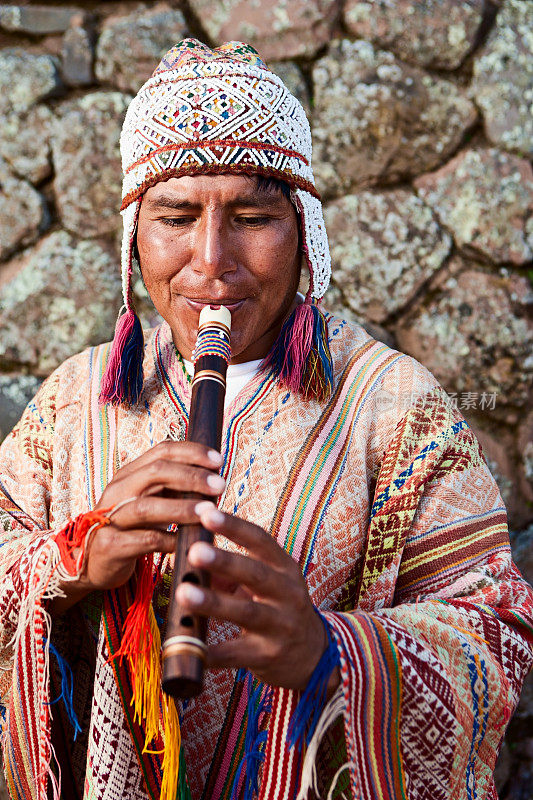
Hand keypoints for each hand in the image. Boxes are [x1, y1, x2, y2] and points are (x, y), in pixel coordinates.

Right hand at [54, 442, 224, 611]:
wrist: (89, 561)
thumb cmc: (130, 528)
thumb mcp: (151, 501)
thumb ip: (176, 489)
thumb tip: (214, 479)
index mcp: (130, 474)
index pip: (162, 451)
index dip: (192, 452)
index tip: (219, 461)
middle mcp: (118, 490)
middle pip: (156, 472)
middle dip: (191, 476)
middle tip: (219, 485)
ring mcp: (110, 517)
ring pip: (147, 507)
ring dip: (181, 508)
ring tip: (208, 512)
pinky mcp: (109, 545)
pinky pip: (143, 540)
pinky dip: (169, 541)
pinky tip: (188, 543)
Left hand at [175, 503, 334, 691]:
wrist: (314, 654)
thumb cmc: (279, 607)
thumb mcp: (267, 582)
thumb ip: (231, 569)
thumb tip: (191, 553)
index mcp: (284, 568)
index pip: (260, 541)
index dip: (234, 526)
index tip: (207, 513)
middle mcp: (287, 594)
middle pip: (255, 574)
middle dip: (224, 562)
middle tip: (194, 551)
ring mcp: (280, 626)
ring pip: (246, 613)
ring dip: (213, 602)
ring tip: (183, 592)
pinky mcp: (268, 656)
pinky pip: (235, 654)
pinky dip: (211, 651)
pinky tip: (189, 645)